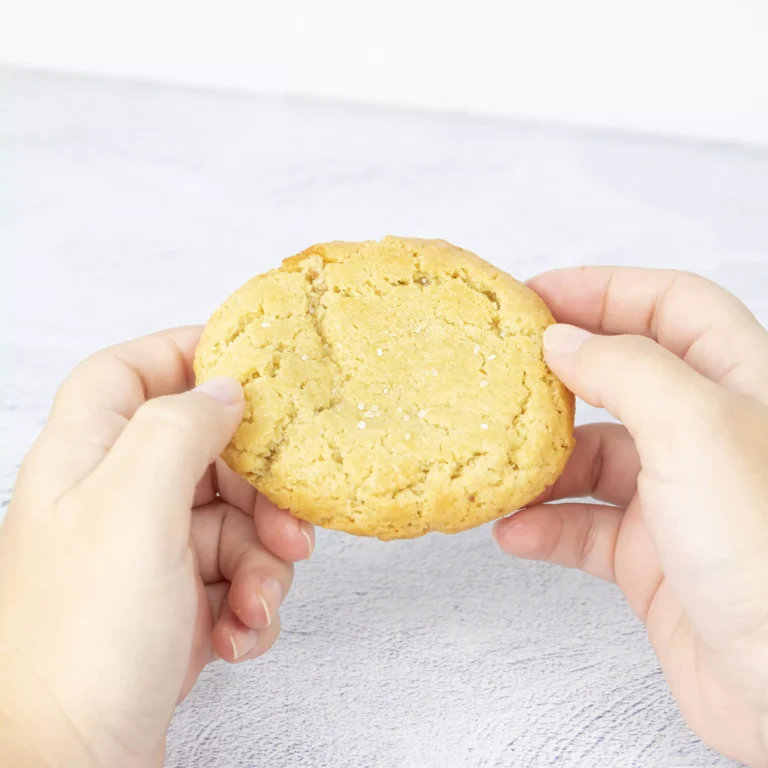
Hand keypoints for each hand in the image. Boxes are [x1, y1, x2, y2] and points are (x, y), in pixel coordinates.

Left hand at [0, 327, 313, 767]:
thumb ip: (178, 431)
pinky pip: (236, 572)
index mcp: (85, 459)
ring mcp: (147, 550)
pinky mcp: (177, 598)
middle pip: (204, 450)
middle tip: (288, 523)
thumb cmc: (85, 641)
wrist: (75, 763)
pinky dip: (253, 600)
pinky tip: (241, 633)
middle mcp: (114, 497)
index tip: (250, 369)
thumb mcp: (133, 513)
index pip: (129, 372)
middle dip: (258, 486)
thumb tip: (224, 390)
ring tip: (261, 601)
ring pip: (233, 517)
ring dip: (264, 559)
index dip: (186, 355)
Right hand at [493, 268, 767, 765]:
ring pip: (592, 459)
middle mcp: (708, 436)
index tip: (537, 296)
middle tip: (500, 376)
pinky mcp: (651, 558)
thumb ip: (624, 368)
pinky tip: (514, 532)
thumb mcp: (695, 430)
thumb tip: (562, 339)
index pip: (671, 305)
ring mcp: (677, 498)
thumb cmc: (766, 554)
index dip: (605, 290)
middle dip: (560, 377)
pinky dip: (545, 526)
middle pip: (621, 379)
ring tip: (497, 467)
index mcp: (739, 384)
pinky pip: (583, 528)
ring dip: (541, 465)